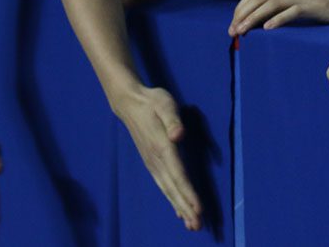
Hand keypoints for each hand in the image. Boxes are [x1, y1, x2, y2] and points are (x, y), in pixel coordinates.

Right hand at [116, 84, 201, 229]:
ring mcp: (152, 162)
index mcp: (162, 146)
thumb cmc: (152, 101)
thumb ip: (172, 119)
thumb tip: (178, 135)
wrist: (130, 104)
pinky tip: (178, 209)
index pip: (178, 174)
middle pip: (173, 187)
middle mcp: (156, 159)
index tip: (198, 209)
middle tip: (197, 226)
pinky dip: (171, 199)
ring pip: (167, 189)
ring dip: (179, 207)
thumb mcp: (165, 103)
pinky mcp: (151, 163)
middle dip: (185, 207)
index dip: (188, 193)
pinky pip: (163, 185)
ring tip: (191, 224)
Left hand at [228, 0, 328, 35]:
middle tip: (232, 31)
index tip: (234, 23)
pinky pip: (293, 11)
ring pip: (270, 3)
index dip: (242, 7)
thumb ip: (290, 6)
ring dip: (253, 18)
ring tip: (242, 31)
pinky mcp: (316, 5)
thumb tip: (268, 20)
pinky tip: (268, 29)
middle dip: (241, 13)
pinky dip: (278, 19)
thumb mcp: (307, 2)